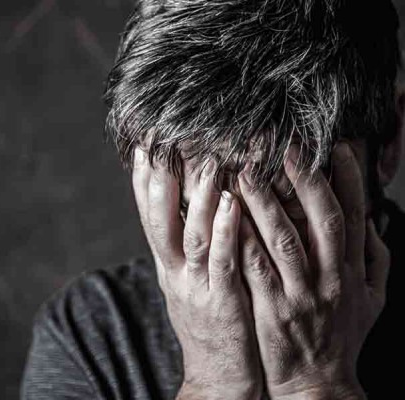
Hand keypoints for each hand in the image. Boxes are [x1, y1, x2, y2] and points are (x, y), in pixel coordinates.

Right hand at [132, 148, 262, 399]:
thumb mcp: (189, 283)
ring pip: (191, 235)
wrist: (217, 377)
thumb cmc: (209, 322)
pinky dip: (224, 231)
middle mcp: (173, 271)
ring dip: (197, 197)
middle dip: (161, 178)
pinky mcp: (221, 302)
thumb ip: (189, 247)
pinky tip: (230, 203)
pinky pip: (221, 261)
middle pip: (160, 218)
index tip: (142, 145)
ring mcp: (195, 286)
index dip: (142, 180)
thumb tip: (194, 206)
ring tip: (207, 160)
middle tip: (164, 139)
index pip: (149, 215)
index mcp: (166, 264)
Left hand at [237, 142, 390, 398]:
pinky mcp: (271, 309)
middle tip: (286, 145)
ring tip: (245, 170)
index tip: (336, 148)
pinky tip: (227, 213)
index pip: (354, 217)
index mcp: (353, 273)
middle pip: (323, 220)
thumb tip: (371, 223)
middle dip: (306, 179)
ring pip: (284, 239)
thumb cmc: (341, 338)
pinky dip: (243, 238)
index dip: (348, 180)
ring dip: (265, 202)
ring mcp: (301, 295)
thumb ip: (375, 261)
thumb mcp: (371, 302)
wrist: (318, 385)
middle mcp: (331, 279)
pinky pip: (255, 268)